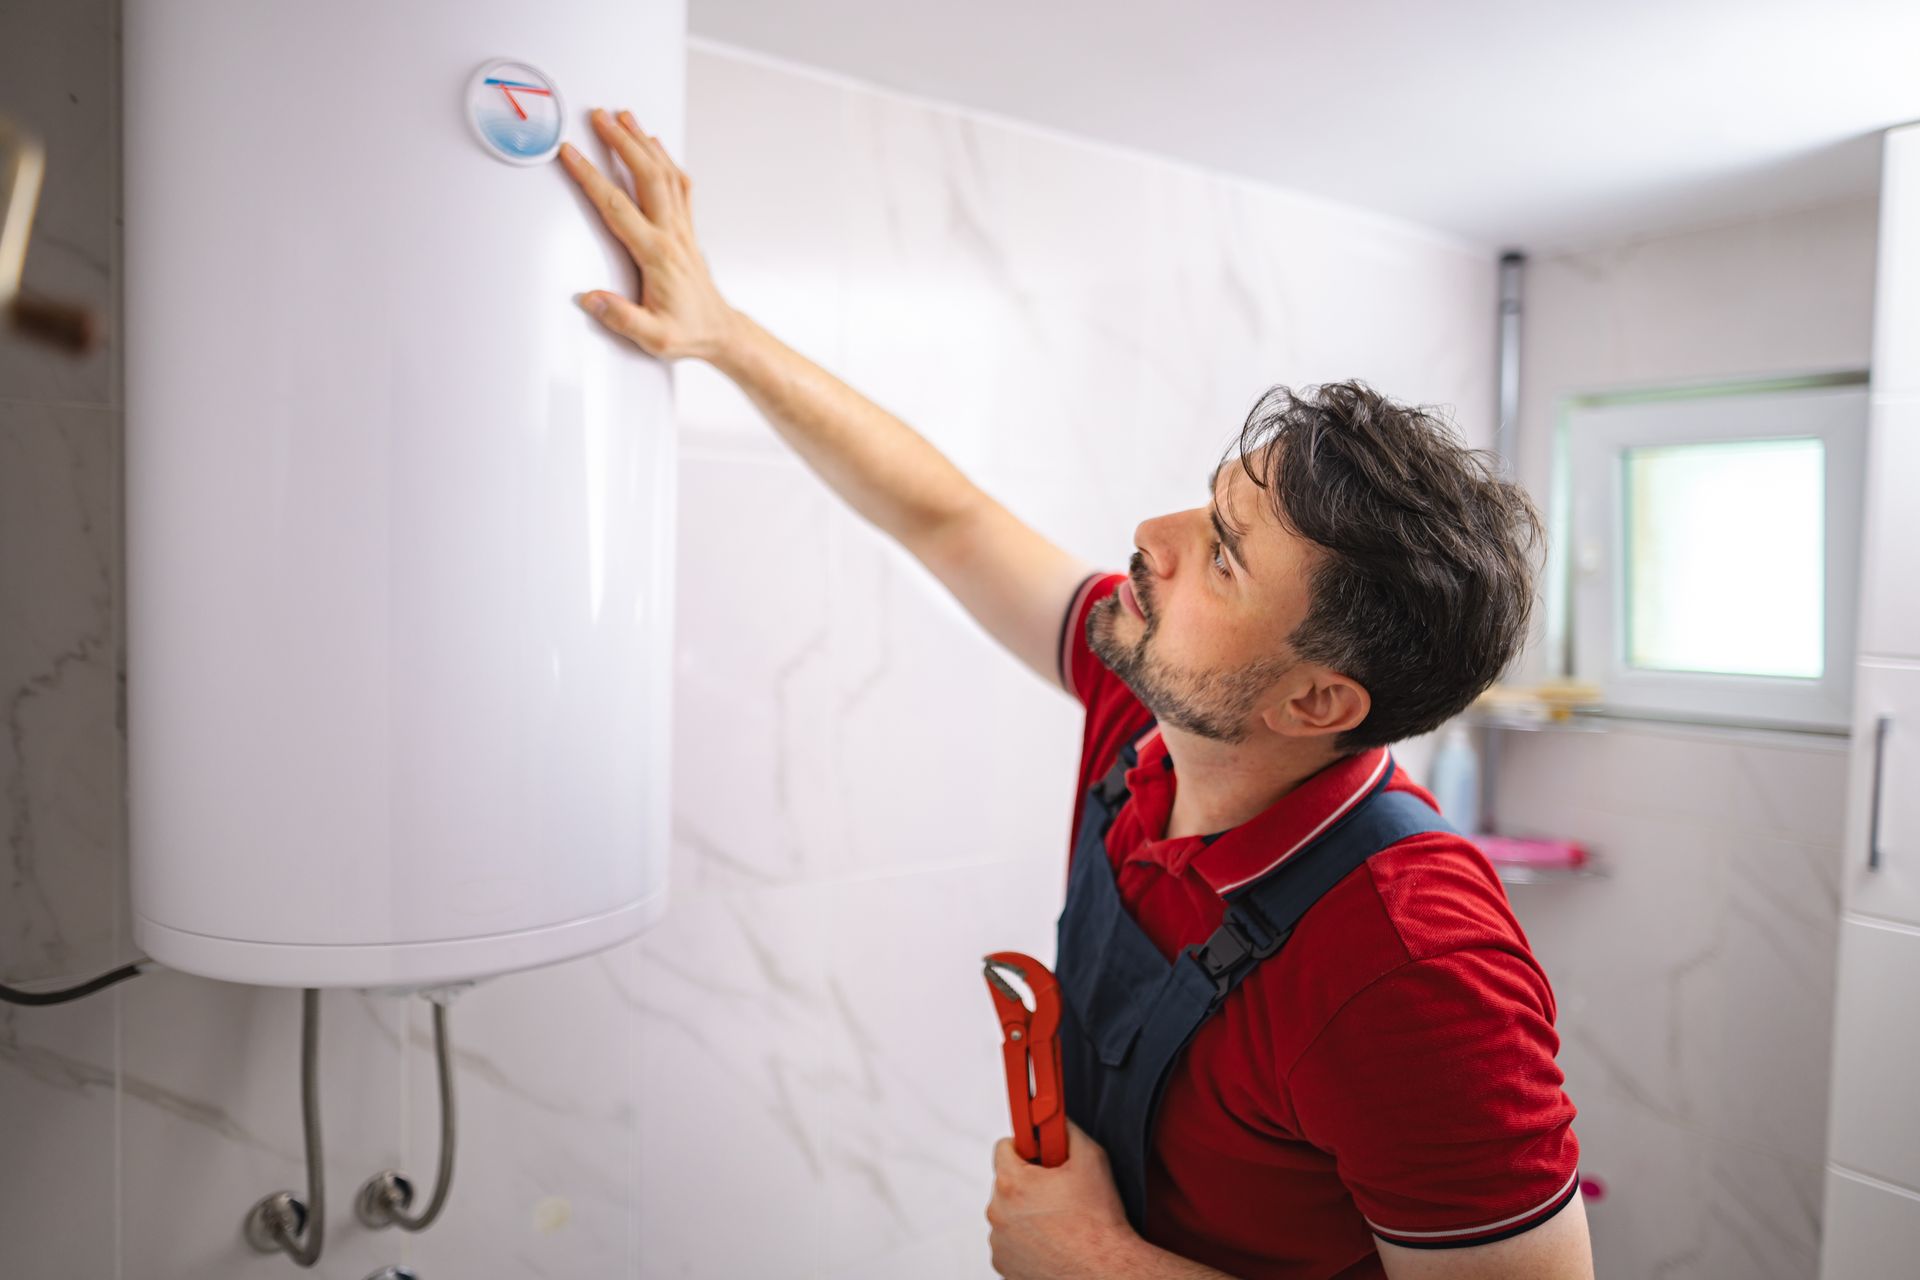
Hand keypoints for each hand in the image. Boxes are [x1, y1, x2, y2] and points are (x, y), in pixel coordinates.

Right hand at [557, 108, 738, 361]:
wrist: (720, 332)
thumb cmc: (687, 332)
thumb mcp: (653, 338)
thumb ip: (621, 318)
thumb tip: (590, 300)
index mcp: (656, 255)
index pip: (617, 207)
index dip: (591, 178)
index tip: (571, 154)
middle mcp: (672, 235)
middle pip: (647, 176)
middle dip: (622, 142)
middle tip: (599, 117)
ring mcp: (682, 229)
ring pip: (665, 174)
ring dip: (643, 142)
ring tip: (624, 117)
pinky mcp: (687, 229)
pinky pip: (679, 185)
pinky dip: (665, 160)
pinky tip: (654, 145)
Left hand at [986, 1118, 1137, 1278]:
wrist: (1105, 1271)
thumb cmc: (1098, 1221)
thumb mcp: (1091, 1159)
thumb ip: (1067, 1130)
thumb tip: (1056, 1119)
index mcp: (1012, 1183)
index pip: (1004, 1147)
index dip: (1027, 1147)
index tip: (1042, 1154)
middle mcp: (997, 1213)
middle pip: (1006, 1181)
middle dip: (1029, 1181)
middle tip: (1058, 1190)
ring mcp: (998, 1242)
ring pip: (1008, 1212)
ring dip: (1027, 1212)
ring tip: (1059, 1221)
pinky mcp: (1003, 1265)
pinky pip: (1010, 1240)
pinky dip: (1026, 1239)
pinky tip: (1052, 1241)